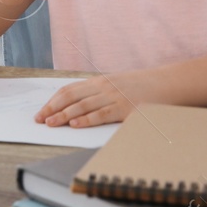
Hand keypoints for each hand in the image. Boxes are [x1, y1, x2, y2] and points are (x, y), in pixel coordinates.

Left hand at [34, 71, 157, 127]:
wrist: (166, 83)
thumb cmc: (140, 88)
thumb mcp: (115, 86)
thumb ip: (97, 94)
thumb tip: (76, 107)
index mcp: (98, 82)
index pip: (69, 90)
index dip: (53, 101)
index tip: (41, 111)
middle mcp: (103, 87)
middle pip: (71, 97)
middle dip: (52, 108)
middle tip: (39, 120)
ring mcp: (114, 97)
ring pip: (82, 106)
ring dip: (64, 115)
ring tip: (51, 123)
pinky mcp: (125, 108)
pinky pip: (101, 114)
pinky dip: (86, 119)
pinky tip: (75, 124)